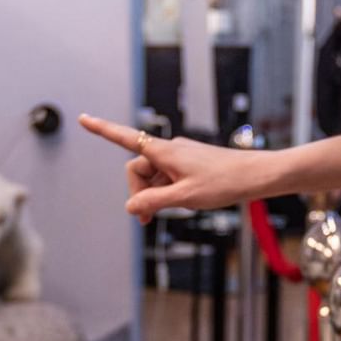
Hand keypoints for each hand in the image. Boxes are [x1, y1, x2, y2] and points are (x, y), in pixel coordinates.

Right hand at [79, 115, 272, 222]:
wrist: (256, 176)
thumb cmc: (225, 183)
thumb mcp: (185, 198)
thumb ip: (153, 202)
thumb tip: (130, 207)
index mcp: (165, 152)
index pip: (126, 138)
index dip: (103, 130)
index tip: (83, 119)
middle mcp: (170, 150)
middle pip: (138, 169)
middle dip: (138, 193)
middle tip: (147, 221)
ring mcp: (180, 157)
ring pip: (153, 176)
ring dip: (154, 195)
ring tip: (170, 213)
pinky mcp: (190, 164)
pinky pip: (168, 177)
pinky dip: (167, 192)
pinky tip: (183, 202)